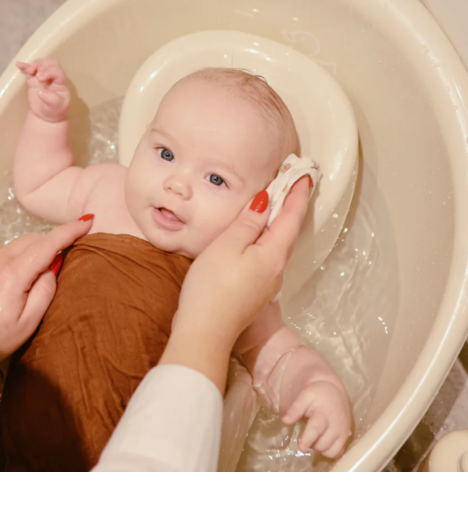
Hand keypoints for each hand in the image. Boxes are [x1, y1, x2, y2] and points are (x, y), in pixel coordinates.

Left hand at [0, 216, 92, 383]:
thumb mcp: (25, 325)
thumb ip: (44, 292)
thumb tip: (52, 269)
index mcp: (13, 274)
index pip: (48, 243)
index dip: (70, 231)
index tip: (88, 221)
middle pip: (34, 238)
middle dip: (55, 240)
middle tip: (73, 252)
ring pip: (20, 244)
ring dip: (38, 248)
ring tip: (49, 267)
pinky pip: (8, 252)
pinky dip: (23, 254)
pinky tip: (26, 273)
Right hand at [16, 58, 70, 122]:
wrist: (46, 115)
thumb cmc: (54, 110)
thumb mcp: (56, 107)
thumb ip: (51, 99)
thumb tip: (41, 92)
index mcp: (60, 83)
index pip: (57, 72)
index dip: (49, 71)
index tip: (40, 78)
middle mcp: (52, 77)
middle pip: (50, 64)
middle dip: (42, 65)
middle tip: (35, 73)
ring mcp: (42, 77)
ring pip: (40, 64)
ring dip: (34, 65)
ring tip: (29, 72)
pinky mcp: (33, 80)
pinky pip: (29, 71)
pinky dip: (25, 66)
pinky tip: (19, 64)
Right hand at [162, 177, 311, 390]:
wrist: (204, 333)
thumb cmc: (212, 289)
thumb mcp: (228, 246)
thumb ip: (248, 223)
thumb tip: (266, 202)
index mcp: (273, 254)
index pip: (291, 218)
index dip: (298, 195)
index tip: (305, 175)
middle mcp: (275, 270)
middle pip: (287, 232)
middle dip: (291, 207)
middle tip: (292, 185)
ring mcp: (265, 284)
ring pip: (277, 246)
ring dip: (278, 224)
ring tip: (273, 206)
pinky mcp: (252, 293)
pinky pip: (265, 259)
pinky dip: (265, 240)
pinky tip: (254, 238)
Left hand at [282, 380, 352, 458]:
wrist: (334, 390)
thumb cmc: (317, 394)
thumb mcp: (304, 397)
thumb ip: (295, 409)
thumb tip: (285, 421)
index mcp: (323, 414)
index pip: (316, 429)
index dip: (308, 440)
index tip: (301, 447)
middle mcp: (335, 425)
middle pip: (322, 444)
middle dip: (311, 444)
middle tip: (306, 434)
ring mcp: (343, 432)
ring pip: (330, 451)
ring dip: (320, 448)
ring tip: (315, 437)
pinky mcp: (346, 436)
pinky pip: (338, 452)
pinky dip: (329, 451)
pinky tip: (324, 442)